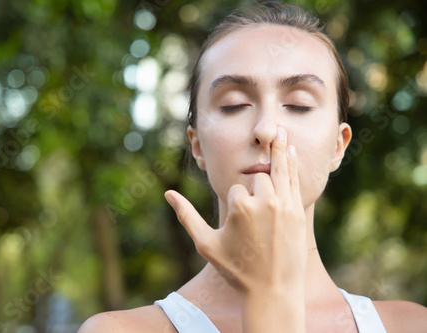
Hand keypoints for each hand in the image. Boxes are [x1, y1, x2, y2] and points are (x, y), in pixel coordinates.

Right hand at [164, 127, 306, 293]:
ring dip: (279, 151)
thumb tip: (167, 194)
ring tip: (280, 130)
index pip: (235, 189)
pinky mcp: (297, 212)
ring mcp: (283, 205)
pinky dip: (292, 164)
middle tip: (256, 207)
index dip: (235, 205)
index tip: (239, 226)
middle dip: (254, 189)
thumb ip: (186, 216)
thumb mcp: (206, 244)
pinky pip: (294, 181)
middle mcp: (262, 202)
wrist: (273, 291)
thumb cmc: (236, 269)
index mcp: (238, 208)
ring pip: (278, 170)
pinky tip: (292, 151)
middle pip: (255, 178)